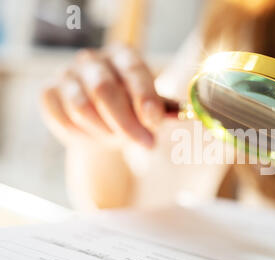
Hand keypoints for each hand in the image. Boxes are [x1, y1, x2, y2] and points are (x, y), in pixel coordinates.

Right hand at [40, 45, 166, 148]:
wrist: (103, 127)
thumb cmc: (133, 114)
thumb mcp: (151, 110)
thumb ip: (162, 111)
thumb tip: (181, 114)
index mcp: (123, 56)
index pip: (133, 71)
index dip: (144, 96)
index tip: (154, 120)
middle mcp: (93, 60)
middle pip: (104, 89)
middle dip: (126, 123)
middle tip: (145, 144)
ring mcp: (67, 75)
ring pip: (82, 107)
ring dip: (104, 131)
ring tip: (118, 140)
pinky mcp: (48, 93)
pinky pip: (63, 119)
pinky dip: (82, 135)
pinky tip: (95, 137)